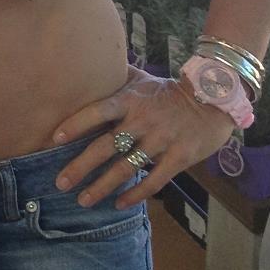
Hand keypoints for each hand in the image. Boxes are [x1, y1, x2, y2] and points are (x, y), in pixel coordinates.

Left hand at [53, 67, 234, 206]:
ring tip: (83, 200)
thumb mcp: (142, 79)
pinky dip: (136, 194)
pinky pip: (154, 180)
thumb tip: (89, 66)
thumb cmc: (169, 91)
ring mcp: (161, 140)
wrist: (215, 98)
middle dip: (80, 167)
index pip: (97, 111)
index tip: (55, 139)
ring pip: (126, 168)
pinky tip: (119, 204)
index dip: (76, 124)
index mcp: (130, 100)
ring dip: (102, 187)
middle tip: (60, 184)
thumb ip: (117, 77)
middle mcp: (143, 120)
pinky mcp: (180, 157)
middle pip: (106, 146)